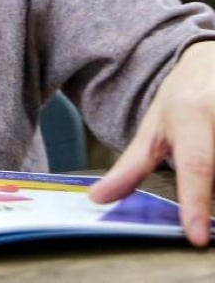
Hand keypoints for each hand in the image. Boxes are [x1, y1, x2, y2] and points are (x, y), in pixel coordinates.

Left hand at [89, 40, 214, 246]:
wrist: (211, 61)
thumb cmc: (182, 100)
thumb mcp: (153, 127)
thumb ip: (130, 167)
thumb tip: (96, 198)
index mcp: (192, 111)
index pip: (196, 163)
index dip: (196, 202)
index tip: (196, 238)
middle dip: (210, 194)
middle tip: (206, 218)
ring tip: (207, 175)